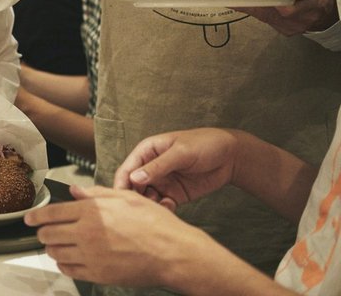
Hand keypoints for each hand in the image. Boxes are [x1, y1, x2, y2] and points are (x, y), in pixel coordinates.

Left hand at [24, 185, 213, 286]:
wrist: (173, 253)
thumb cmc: (155, 225)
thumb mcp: (126, 198)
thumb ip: (96, 194)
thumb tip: (76, 191)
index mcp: (92, 211)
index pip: (52, 213)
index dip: (35, 216)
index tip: (29, 218)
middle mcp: (87, 233)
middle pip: (48, 234)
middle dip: (42, 232)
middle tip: (43, 232)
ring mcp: (91, 255)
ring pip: (56, 253)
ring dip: (52, 248)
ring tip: (55, 245)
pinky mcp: (98, 274)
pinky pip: (69, 270)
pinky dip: (64, 264)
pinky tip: (68, 260)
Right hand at [113, 128, 239, 209]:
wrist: (231, 156)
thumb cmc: (204, 144)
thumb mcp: (180, 153)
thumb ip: (158, 166)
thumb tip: (134, 178)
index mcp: (147, 152)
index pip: (127, 169)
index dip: (121, 184)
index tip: (122, 200)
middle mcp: (151, 168)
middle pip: (133, 186)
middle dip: (135, 198)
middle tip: (140, 209)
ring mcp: (162, 182)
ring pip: (147, 198)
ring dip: (149, 205)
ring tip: (157, 207)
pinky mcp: (174, 194)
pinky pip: (162, 205)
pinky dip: (163, 209)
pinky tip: (170, 206)